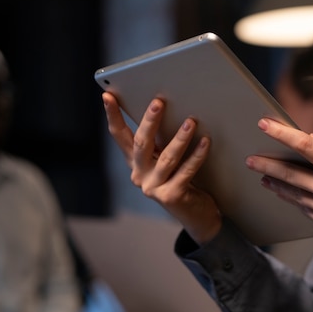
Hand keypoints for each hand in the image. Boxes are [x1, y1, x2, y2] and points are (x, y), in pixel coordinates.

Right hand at [102, 92, 221, 243]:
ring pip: (167, 157)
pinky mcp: (171, 196)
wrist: (196, 215)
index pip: (119, 135)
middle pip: (141, 143)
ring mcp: (154, 187)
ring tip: (191, 121)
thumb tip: (164, 108)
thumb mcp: (166, 160)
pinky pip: (186, 171)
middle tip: (158, 102)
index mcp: (136, 163)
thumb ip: (161, 142)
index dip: (112, 115)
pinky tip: (205, 142)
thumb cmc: (182, 181)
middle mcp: (140, 175)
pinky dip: (197, 156)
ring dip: (180, 138)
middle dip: (149, 121)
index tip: (107, 95)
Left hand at [245, 118, 312, 242]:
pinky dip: (291, 198)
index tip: (264, 124)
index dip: (282, 133)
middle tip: (250, 158)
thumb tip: (311, 140)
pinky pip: (303, 208)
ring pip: (293, 194)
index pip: (306, 146)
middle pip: (290, 174)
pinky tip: (281, 191)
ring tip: (261, 174)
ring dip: (275, 183)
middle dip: (266, 164)